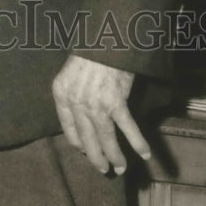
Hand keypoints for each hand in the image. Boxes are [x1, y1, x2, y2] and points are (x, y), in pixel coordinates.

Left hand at [51, 55, 150, 174]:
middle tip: (103, 169)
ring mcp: (96, 103)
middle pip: (86, 138)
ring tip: (120, 168)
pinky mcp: (116, 102)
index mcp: (61, 92)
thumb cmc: (90, 52)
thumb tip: (84, 117)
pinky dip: (137, 143)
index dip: (78, 143)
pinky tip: (144, 154)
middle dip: (96, 157)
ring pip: (106, 138)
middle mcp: (76, 101)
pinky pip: (127, 128)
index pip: (68, 128)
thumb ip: (74, 93)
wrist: (104, 37)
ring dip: (115, 156)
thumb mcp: (72, 72)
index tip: (85, 151)